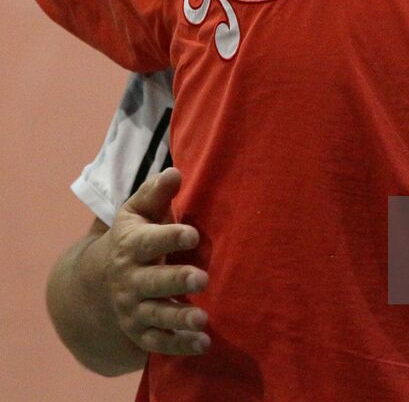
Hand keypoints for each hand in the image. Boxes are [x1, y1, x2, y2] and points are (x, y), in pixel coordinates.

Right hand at [93, 167, 210, 355]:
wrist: (96, 281)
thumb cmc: (134, 236)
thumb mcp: (138, 211)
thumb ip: (156, 192)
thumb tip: (175, 171)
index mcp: (131, 246)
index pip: (150, 242)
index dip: (170, 237)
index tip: (192, 235)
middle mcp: (130, 280)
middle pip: (153, 282)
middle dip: (176, 281)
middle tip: (203, 279)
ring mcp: (133, 308)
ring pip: (155, 315)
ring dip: (178, 318)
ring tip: (202, 319)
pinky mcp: (139, 331)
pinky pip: (157, 343)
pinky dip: (178, 346)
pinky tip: (202, 344)